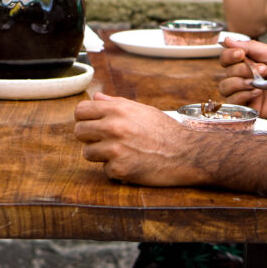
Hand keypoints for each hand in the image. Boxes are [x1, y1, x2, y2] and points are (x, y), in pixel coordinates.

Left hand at [74, 93, 208, 185]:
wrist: (187, 154)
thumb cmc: (165, 131)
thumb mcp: (142, 110)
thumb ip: (115, 103)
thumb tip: (95, 97)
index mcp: (117, 109)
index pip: (80, 111)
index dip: (84, 118)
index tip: (92, 124)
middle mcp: (113, 127)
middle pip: (79, 132)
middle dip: (90, 137)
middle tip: (106, 141)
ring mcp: (115, 149)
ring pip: (87, 153)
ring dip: (101, 155)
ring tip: (121, 153)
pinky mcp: (120, 169)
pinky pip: (104, 170)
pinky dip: (116, 170)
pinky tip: (132, 164)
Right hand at [218, 38, 266, 123]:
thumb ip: (250, 47)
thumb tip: (227, 39)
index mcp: (251, 62)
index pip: (227, 57)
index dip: (229, 55)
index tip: (240, 54)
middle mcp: (246, 76)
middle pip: (225, 72)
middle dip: (241, 69)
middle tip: (263, 71)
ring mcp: (247, 92)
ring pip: (225, 87)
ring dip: (239, 83)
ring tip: (258, 83)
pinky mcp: (250, 107)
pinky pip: (232, 102)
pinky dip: (242, 95)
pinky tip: (258, 93)